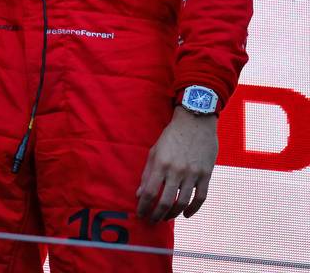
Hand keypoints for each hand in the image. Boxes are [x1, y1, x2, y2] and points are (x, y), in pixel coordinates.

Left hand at [135, 107, 217, 221]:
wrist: (195, 123)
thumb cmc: (171, 137)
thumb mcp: (154, 151)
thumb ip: (147, 173)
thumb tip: (139, 194)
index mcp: (160, 164)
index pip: (149, 192)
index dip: (143, 206)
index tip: (140, 214)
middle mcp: (176, 171)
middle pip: (165, 201)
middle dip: (156, 215)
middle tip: (152, 220)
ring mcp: (193, 174)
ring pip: (183, 202)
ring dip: (173, 214)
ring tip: (165, 218)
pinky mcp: (206, 174)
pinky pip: (201, 198)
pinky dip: (193, 209)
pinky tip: (185, 215)